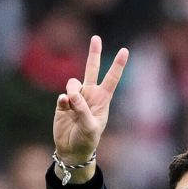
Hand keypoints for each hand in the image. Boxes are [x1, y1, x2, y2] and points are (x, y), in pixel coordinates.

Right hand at [52, 35, 128, 166]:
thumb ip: (82, 109)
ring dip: (72, 89)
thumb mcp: (89, 127)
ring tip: (71, 102)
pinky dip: (63, 100)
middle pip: (91, 70)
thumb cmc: (87, 140)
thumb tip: (71, 94)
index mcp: (102, 100)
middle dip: (93, 54)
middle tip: (96, 38)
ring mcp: (75, 99)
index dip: (117, 65)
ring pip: (72, 82)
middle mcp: (90, 96)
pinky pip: (62, 95)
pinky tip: (64, 105)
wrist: (72, 150)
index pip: (111, 79)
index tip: (125, 50)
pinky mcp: (62, 104)